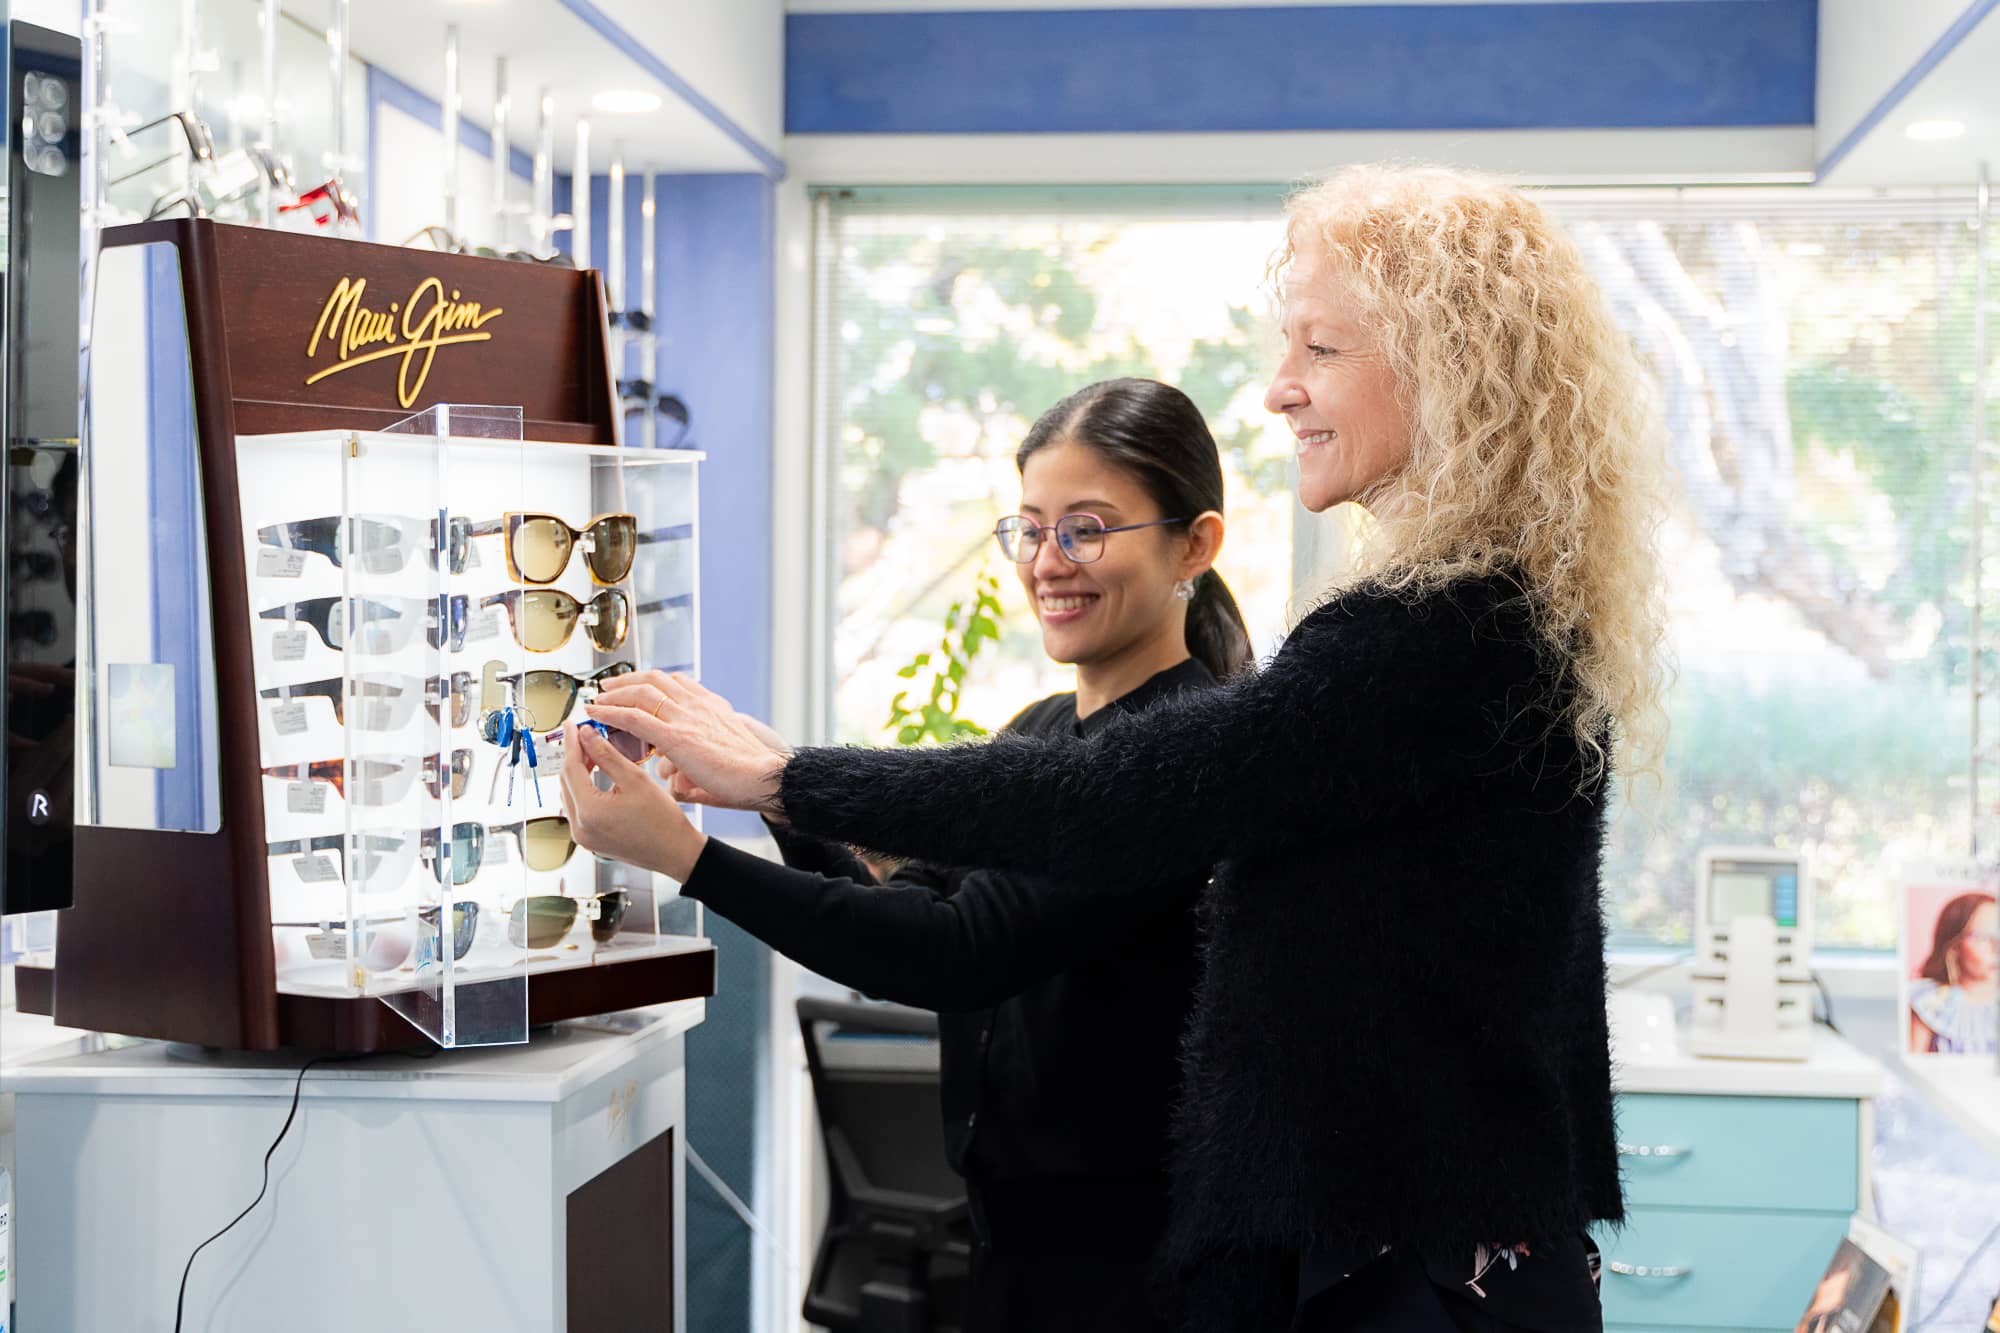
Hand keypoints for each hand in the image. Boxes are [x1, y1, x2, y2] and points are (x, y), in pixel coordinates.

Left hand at [558, 721, 707, 880]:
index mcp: (590, 812)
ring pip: (569, 794)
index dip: (571, 742)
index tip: (571, 725)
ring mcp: (582, 836)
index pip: (571, 768)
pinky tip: (596, 776)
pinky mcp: (588, 840)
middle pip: (566, 781)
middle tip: (586, 735)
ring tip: (593, 753)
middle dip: (574, 755)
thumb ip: (607, 754)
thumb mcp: (635, 779)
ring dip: (578, 772)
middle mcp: (580, 828)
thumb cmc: (663, 821)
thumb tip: (587, 735)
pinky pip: (577, 808)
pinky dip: (583, 789)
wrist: (675, 852)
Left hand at [588, 674, 788, 813]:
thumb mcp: (726, 757)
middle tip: (609, 687)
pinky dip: (611, 713)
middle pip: (656, 680)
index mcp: (712, 707)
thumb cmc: (750, 776)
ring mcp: (686, 718)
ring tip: (598, 699)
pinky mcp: (675, 736)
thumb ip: (703, 759)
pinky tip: (597, 714)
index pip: (678, 682)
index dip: (654, 681)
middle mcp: (698, 706)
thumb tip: (680, 781)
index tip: (638, 685)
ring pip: (641, 693)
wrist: (764, 778)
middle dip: (629, 680)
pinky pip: (635, 718)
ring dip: (615, 693)